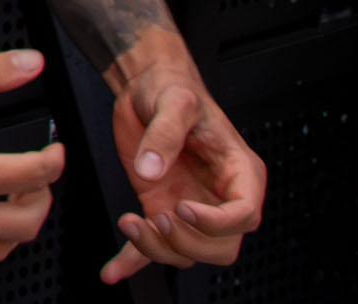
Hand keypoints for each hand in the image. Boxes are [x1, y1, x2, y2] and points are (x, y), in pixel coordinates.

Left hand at [100, 38, 265, 281]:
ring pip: (188, 253)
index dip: (217, 222)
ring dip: (158, 249)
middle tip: (160, 216)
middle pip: (221, 247)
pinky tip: (113, 270)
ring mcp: (190, 206)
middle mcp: (218, 196)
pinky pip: (153, 247)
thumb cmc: (173, 88)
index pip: (244, 215)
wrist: (146, 86)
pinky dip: (133, 261)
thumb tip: (150, 169)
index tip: (185, 207)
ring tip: (130, 223)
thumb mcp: (174, 102)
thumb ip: (164, 134)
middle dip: (189, 242)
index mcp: (239, 171)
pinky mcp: (161, 208)